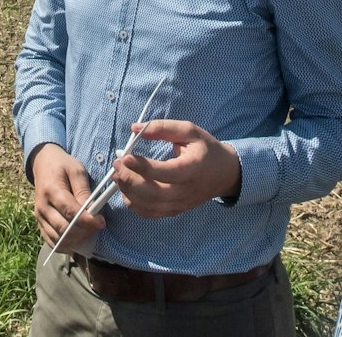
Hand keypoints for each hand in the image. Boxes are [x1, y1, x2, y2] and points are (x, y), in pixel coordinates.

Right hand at [31, 144, 104, 249]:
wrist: (43, 164)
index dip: (87, 220)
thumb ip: (83, 190)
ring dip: (76, 240)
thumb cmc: (63, 166)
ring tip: (89, 232)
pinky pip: (51, 242)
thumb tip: (91, 211)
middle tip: (98, 227)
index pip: (70, 212)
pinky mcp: (40, 224)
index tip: (101, 222)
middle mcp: (42, 207)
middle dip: (83, 231)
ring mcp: (39, 217)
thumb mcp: (77, 170)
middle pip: (64, 228)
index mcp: (51, 190)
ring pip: (58, 238)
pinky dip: (65, 245)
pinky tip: (77, 240)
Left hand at [111, 119, 240, 218]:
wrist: (225, 174)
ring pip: (147, 206)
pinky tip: (127, 189)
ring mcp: (179, 205)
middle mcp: (185, 191)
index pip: (165, 172)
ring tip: (118, 174)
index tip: (125, 157)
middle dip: (129, 179)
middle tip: (117, 163)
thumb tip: (134, 128)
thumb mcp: (190, 131)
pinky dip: (133, 204)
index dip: (142, 166)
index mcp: (192, 169)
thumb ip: (163, 128)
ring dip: (127, 191)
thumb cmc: (206, 149)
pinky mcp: (174, 211)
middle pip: (152, 193)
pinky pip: (149, 214)